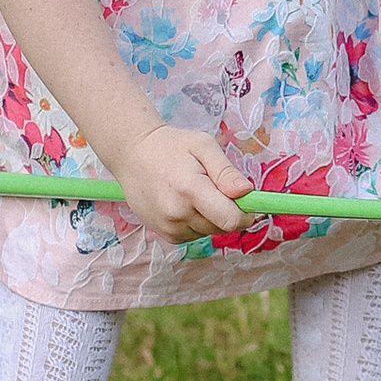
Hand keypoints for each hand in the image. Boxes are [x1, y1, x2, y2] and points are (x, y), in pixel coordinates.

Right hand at [109, 121, 248, 240]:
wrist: (133, 154)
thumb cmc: (172, 146)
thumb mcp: (203, 146)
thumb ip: (226, 171)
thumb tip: (247, 192)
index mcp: (191, 190)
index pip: (231, 220)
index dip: (245, 213)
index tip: (245, 201)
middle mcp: (178, 214)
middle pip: (222, 227)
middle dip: (227, 211)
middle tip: (213, 187)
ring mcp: (169, 227)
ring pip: (209, 232)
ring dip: (211, 217)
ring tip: (194, 192)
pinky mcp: (165, 235)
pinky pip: (195, 235)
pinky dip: (197, 222)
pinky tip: (184, 203)